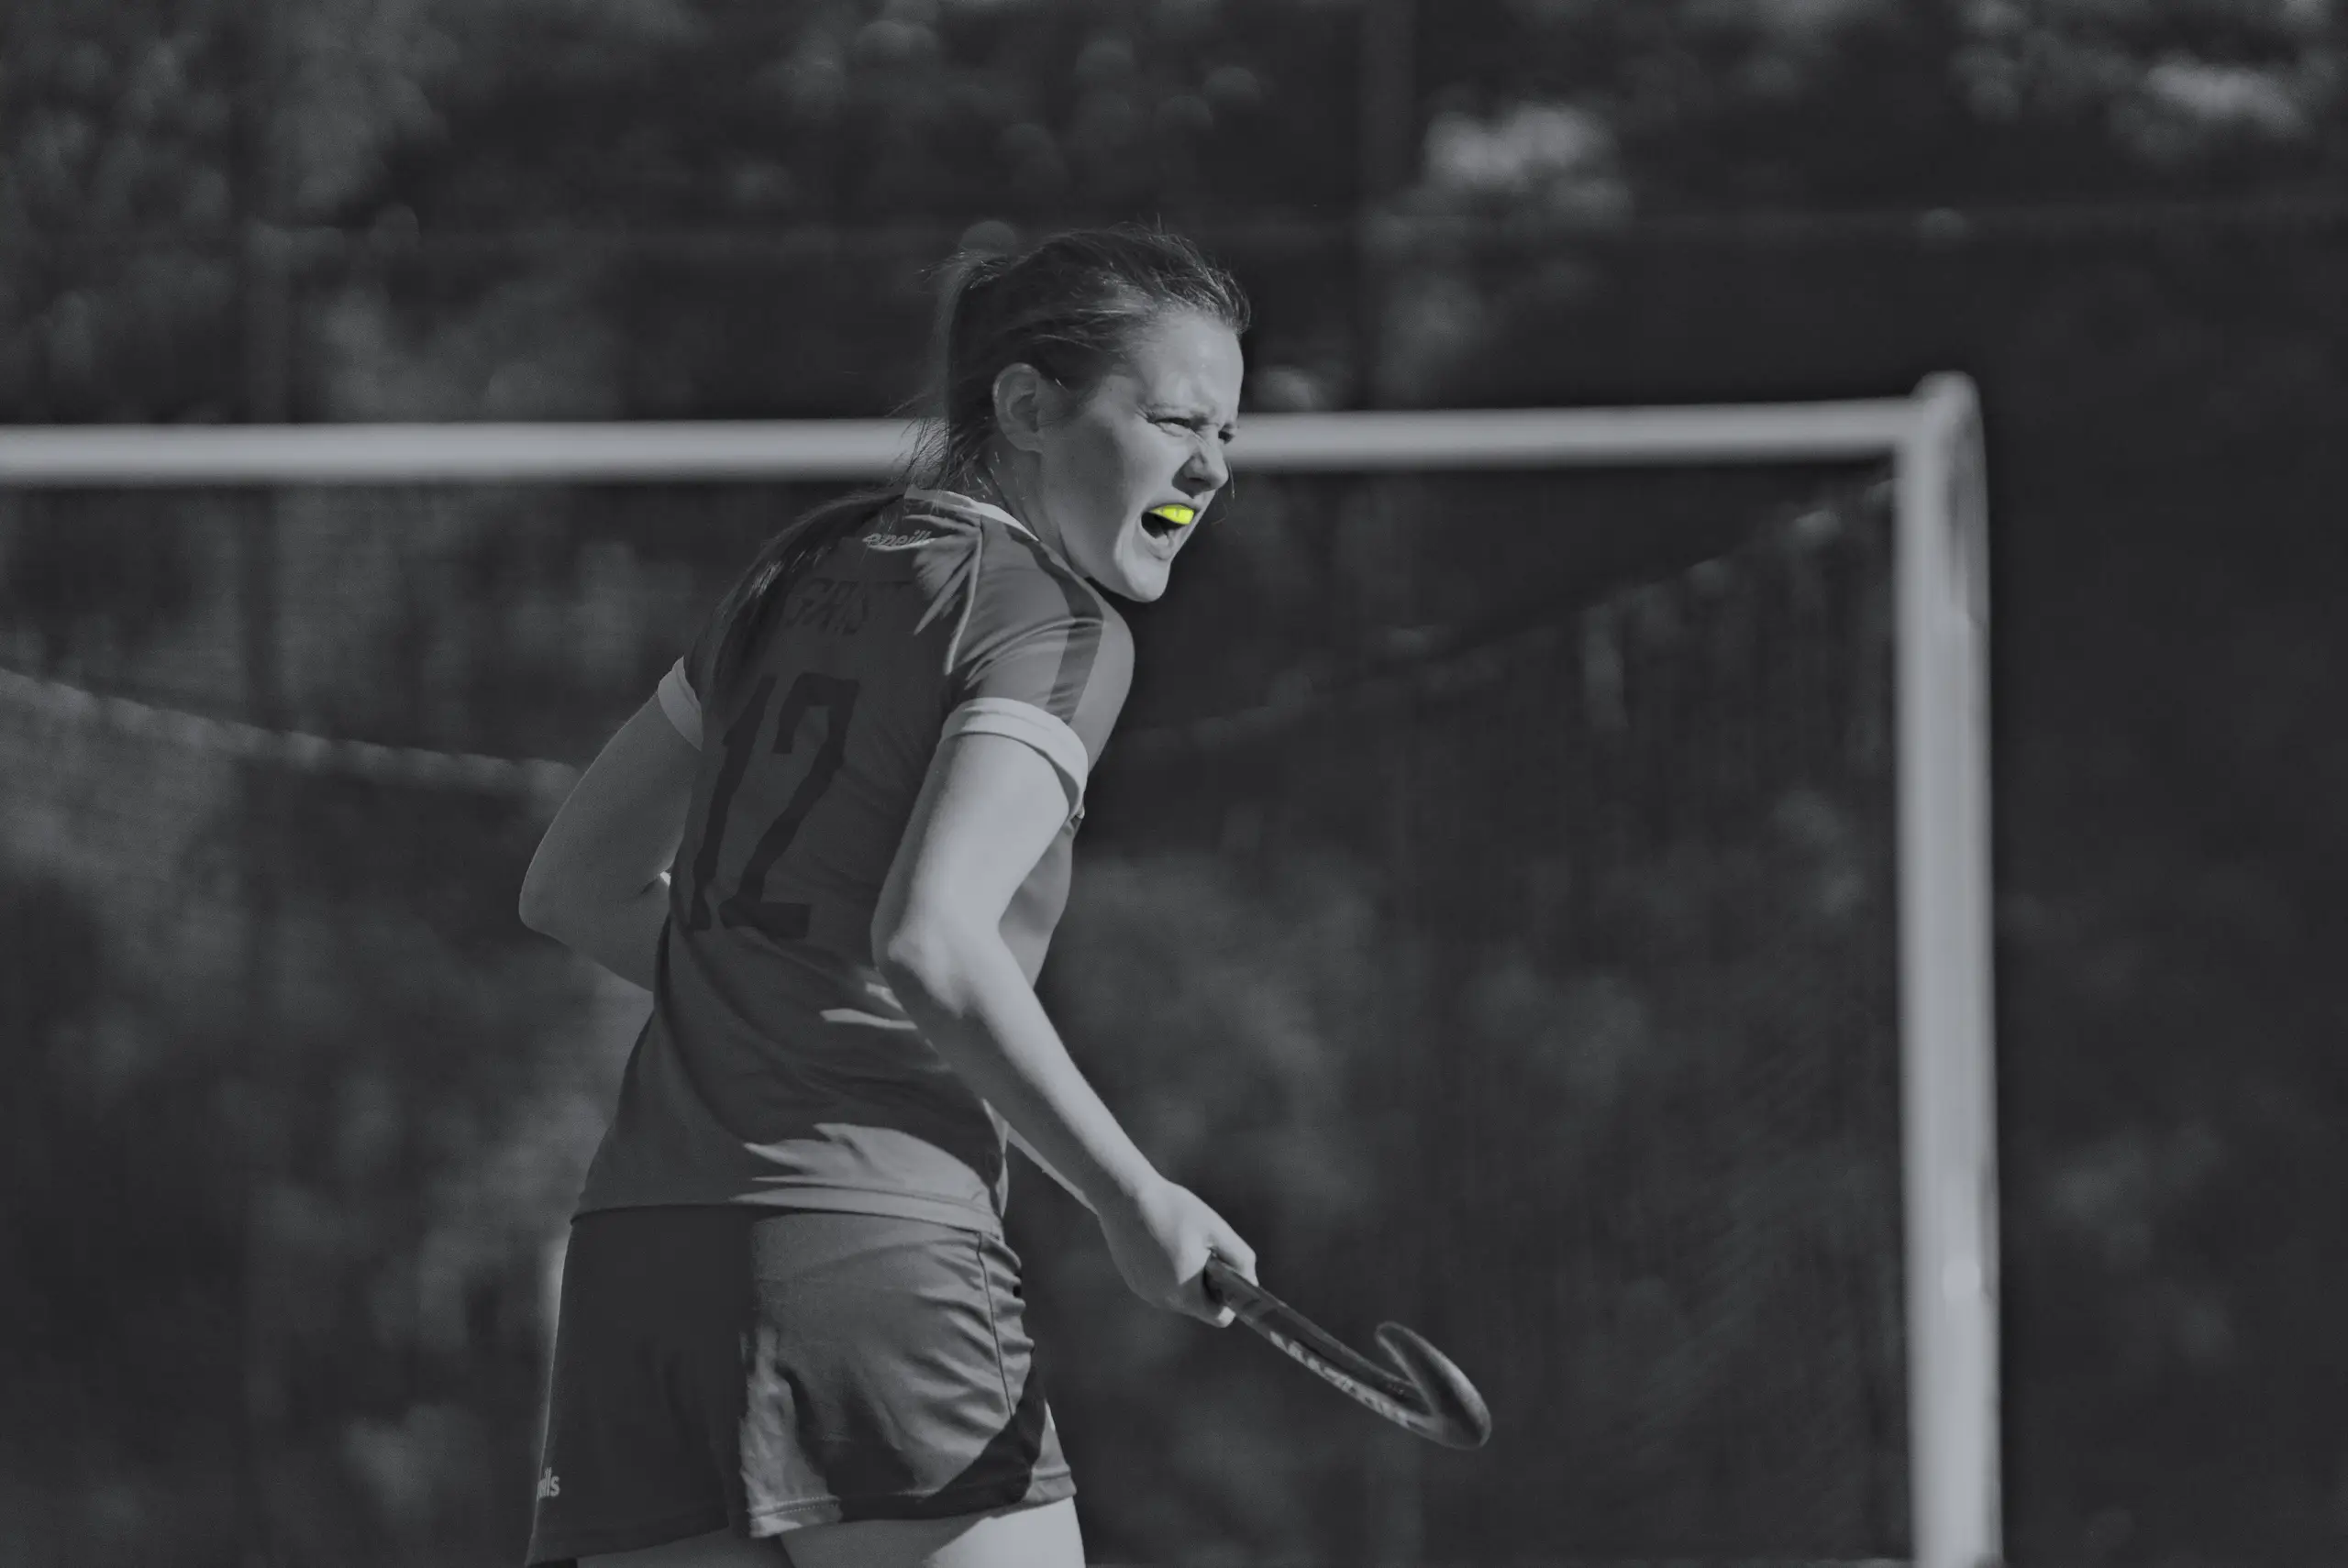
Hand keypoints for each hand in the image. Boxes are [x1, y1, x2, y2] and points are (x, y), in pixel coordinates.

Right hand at [1096, 1176, 1257, 1325]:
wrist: (1124, 1197)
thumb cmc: (1174, 1210)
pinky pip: (1161, 1285)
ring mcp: (1145, 1293)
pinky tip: (1161, 1241)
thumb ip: (1240, 1259)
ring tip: (1179, 1241)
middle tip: (1201, 1248)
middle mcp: (1163, 1301)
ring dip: (1187, 1276)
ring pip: (1180, 1294)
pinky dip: (1167, 1270)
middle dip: (1207, 1282)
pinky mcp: (1134, 1282)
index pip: (1220, 1317)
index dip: (1229, 1298)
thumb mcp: (1216, 1230)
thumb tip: (1251, 1281)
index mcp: (1185, 1293)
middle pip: (1199, 1304)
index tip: (1227, 1272)